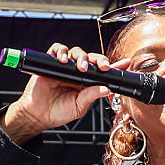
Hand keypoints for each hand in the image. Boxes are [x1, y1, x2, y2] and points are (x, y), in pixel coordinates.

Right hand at [0, 43, 130, 144]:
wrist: (38, 115)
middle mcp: (77, 72)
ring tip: (81, 68)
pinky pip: (56, 50)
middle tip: (103, 67)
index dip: (115, 66)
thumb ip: (91, 96)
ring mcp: (64, 66)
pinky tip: (63, 60)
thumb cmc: (58, 112)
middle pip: (92, 58)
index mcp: (88, 82)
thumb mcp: (79, 107)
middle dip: (100, 60)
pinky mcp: (50, 62)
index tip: (126, 63)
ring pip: (76, 52)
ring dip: (82, 57)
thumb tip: (106, 88)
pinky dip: (60, 52)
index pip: (103, 71)